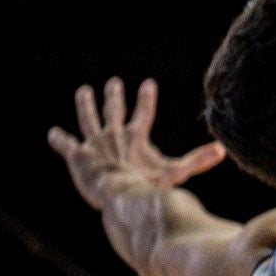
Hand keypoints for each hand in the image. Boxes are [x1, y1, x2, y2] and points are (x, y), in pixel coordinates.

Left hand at [47, 78, 225, 212]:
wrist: (118, 194)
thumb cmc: (148, 185)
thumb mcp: (175, 172)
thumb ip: (198, 160)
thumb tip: (223, 150)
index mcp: (136, 137)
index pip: (144, 112)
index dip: (147, 98)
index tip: (148, 83)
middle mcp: (114, 136)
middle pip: (114, 111)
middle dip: (115, 96)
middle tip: (115, 81)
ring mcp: (94, 145)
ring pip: (89, 120)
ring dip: (86, 105)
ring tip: (83, 91)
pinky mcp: (78, 157)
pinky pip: (67, 145)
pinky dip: (59, 140)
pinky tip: (52, 134)